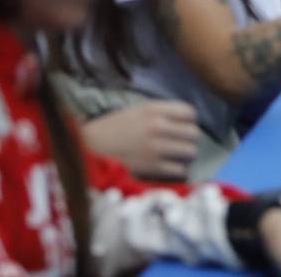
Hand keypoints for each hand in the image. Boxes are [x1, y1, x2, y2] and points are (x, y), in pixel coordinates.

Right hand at [80, 100, 198, 181]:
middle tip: (180, 144)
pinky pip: (179, 170)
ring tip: (175, 157)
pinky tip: (167, 169)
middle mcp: (157, 127)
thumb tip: (182, 120)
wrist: (87, 150)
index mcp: (152, 110)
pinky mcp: (152, 169)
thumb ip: (158, 113)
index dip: (189, 120)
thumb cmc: (109, 130)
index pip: (189, 112)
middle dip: (188, 139)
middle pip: (193, 133)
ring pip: (190, 152)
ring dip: (184, 156)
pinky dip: (176, 170)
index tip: (183, 126)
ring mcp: (156, 148)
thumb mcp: (134, 112)